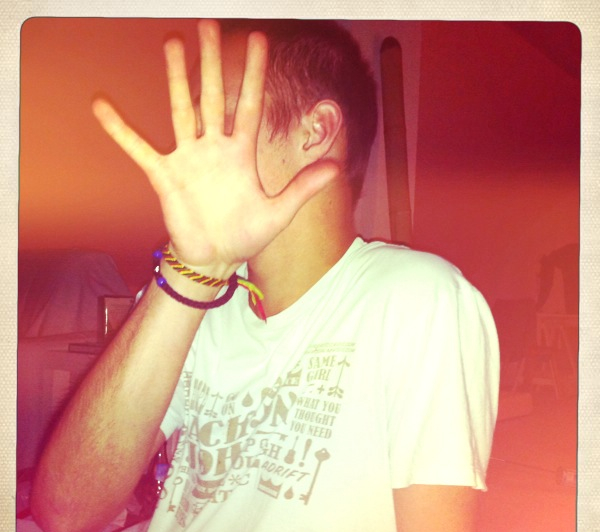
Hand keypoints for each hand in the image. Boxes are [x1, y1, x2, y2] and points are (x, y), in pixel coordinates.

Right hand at [92, 19, 338, 273]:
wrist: (215, 258)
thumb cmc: (246, 235)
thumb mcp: (279, 213)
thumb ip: (303, 188)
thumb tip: (337, 167)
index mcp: (241, 154)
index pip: (250, 106)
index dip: (255, 75)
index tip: (259, 41)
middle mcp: (214, 149)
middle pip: (213, 96)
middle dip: (212, 62)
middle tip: (208, 24)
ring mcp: (188, 159)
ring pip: (181, 110)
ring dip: (175, 79)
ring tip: (171, 43)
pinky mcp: (163, 176)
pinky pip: (139, 149)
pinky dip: (121, 131)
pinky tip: (102, 108)